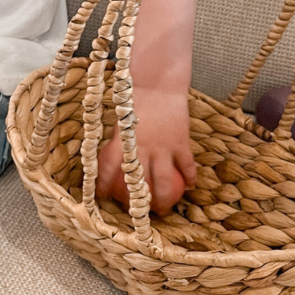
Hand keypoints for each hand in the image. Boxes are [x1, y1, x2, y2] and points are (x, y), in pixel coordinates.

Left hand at [95, 88, 195, 215]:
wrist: (158, 81)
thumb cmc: (135, 96)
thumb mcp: (121, 118)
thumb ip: (120, 139)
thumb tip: (116, 156)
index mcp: (121, 141)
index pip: (107, 169)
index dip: (103, 185)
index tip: (102, 196)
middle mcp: (141, 148)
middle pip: (140, 185)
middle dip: (140, 204)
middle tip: (142, 213)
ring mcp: (162, 148)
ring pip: (165, 183)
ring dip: (165, 200)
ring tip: (165, 209)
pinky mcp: (181, 143)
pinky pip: (187, 166)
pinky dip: (190, 177)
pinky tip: (192, 185)